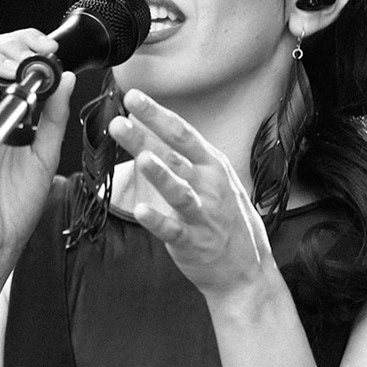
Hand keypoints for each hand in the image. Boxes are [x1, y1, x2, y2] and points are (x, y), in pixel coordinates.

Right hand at [0, 29, 77, 283]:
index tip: (46, 49)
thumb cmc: (15, 206)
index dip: (23, 46)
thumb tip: (64, 78)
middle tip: (32, 53)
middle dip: (6, 46)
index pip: (5, 62)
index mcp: (5, 113)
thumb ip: (53, 116)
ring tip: (15, 68)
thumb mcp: (45, 153)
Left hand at [108, 89, 271, 299]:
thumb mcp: (214, 180)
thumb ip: (184, 159)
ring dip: (161, 175)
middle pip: (174, 156)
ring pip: (179, 191)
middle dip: (147, 137)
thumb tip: (151, 131)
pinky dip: (158, 221)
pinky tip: (141, 211)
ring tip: (143, 159)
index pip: (182, 134)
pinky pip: (173, 230)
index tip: (133, 97)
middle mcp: (209, 186)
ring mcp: (203, 214)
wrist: (246, 269)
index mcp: (212, 166)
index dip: (157, 114)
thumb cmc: (225, 220)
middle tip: (121, 120)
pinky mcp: (194, 242)